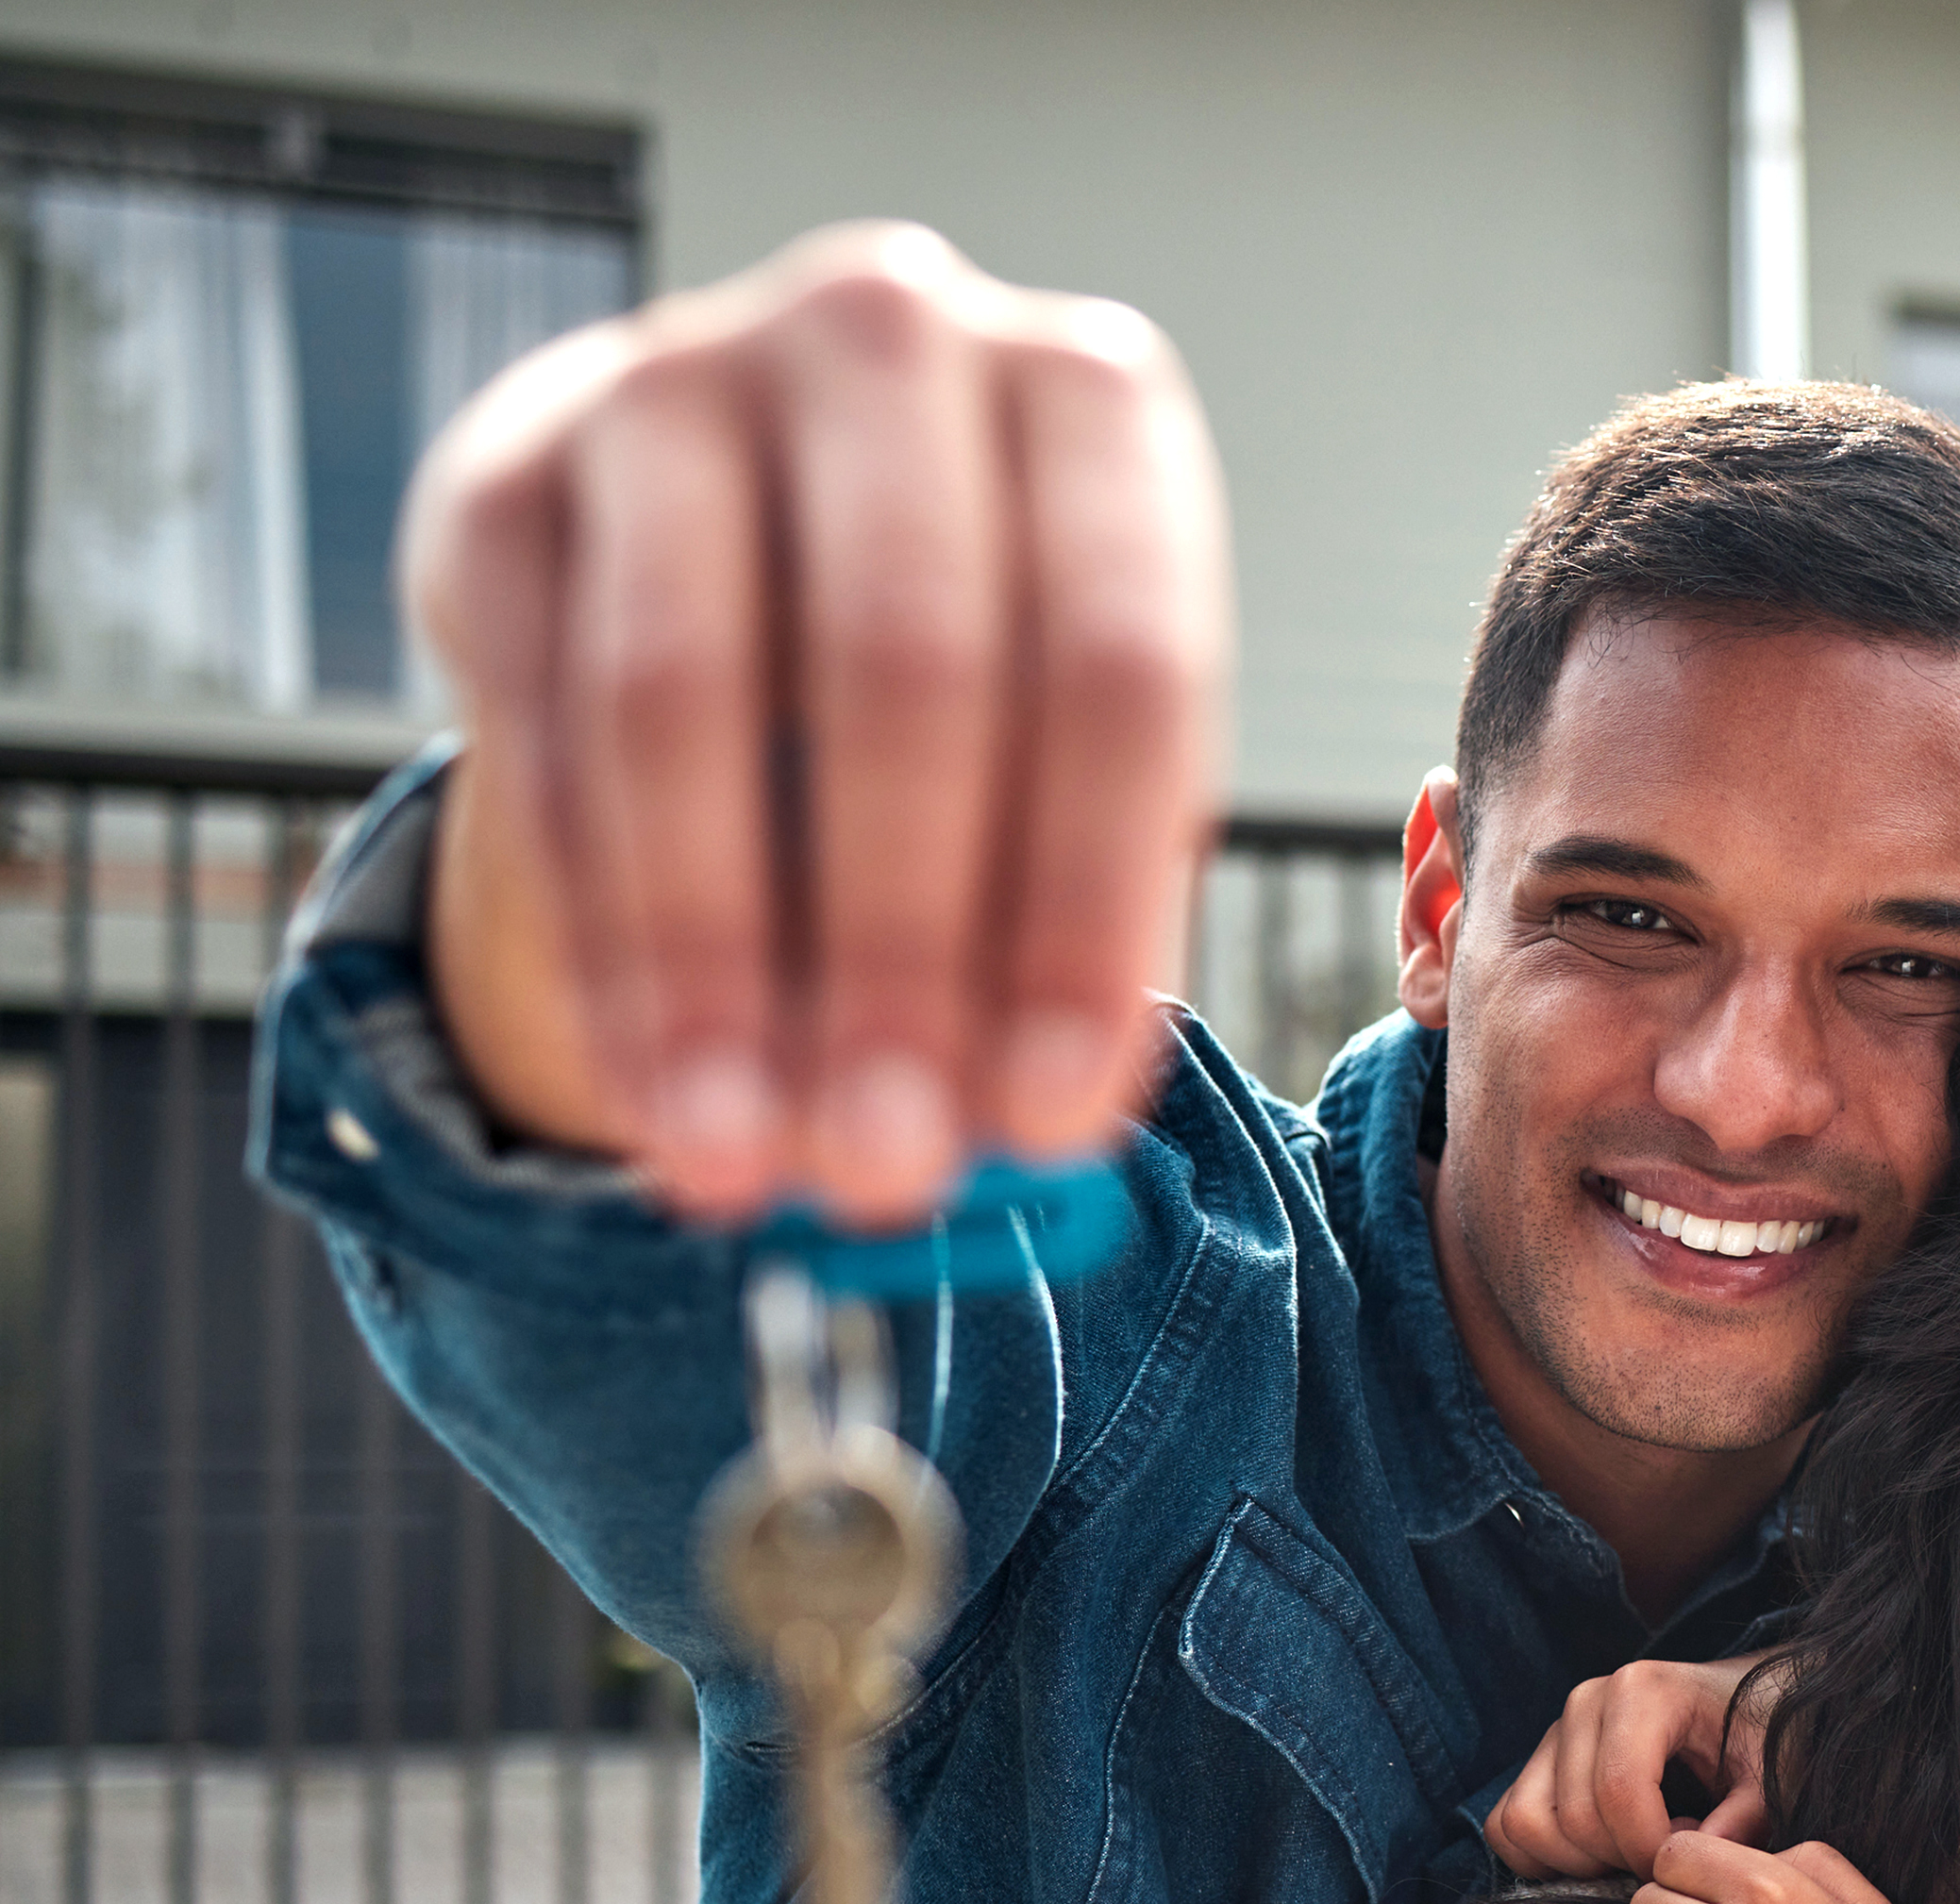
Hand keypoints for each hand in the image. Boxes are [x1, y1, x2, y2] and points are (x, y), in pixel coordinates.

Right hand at [405, 221, 1232, 1228]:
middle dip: (894, 954)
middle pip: (906, 672)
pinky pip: (540, 720)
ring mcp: (677, 379)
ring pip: (685, 696)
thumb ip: (1068, 926)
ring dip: (715, 962)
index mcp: (1091, 402)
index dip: (1081, 912)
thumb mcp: (1070, 766)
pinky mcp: (505, 470)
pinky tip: (647, 1083)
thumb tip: (1024, 1146)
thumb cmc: (980, 676)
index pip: (1115, 671)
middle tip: (883, 1168)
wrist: (748, 529)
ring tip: (742, 1162)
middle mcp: (890, 341)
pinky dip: (599, 929)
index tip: (1049, 1121)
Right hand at [1485, 1656, 1779, 1877]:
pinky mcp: (1540, 1760)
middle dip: (1622, 1860)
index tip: (1689, 1863)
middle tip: (1673, 1856)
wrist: (1748, 1703)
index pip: (1618, 1791)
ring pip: (1527, 1824)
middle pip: (1573, 1817)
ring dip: (1581, 1863)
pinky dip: (1545, 1858)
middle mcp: (1588, 1701)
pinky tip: (1606, 1852)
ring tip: (1641, 1848)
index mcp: (1644, 1690)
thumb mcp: (1772, 1775)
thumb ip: (1743, 1820)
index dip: (1649, 1850)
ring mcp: (1557, 1729)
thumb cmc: (1764, 1735)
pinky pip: (1507, 1825)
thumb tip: (1683, 1864)